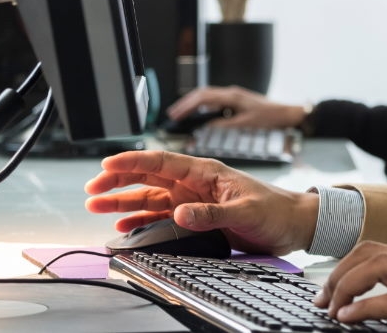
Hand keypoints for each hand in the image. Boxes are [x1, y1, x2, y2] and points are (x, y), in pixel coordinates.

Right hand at [84, 150, 317, 254]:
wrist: (293, 224)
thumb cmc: (276, 209)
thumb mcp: (246, 211)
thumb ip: (212, 213)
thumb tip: (180, 213)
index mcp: (206, 172)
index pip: (162, 162)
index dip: (133, 162)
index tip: (107, 164)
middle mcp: (195, 184)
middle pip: (148, 178)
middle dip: (118, 181)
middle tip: (92, 188)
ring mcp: (193, 200)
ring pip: (150, 198)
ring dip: (123, 201)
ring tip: (96, 205)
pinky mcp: (196, 217)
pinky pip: (161, 216)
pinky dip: (140, 220)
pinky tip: (123, 224)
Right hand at [168, 85, 306, 129]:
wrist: (288, 114)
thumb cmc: (271, 118)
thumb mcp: (246, 124)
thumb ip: (225, 125)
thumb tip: (206, 127)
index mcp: (232, 96)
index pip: (202, 98)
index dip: (186, 106)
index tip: (175, 115)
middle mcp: (231, 93)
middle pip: (201, 94)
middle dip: (185, 104)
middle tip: (172, 115)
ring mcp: (233, 96)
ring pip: (207, 96)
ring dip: (193, 104)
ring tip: (181, 115)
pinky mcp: (237, 101)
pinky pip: (215, 101)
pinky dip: (203, 107)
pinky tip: (199, 116)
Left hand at [314, 242, 386, 332]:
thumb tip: (370, 304)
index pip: (377, 250)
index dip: (344, 267)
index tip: (328, 294)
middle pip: (372, 251)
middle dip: (338, 273)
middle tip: (323, 302)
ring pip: (379, 265)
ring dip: (347, 285)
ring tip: (333, 310)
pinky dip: (366, 306)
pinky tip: (350, 318)